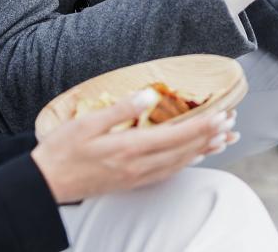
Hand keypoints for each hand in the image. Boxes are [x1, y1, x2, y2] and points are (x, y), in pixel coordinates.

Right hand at [30, 89, 237, 203]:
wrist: (46, 184)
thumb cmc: (63, 150)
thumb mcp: (88, 123)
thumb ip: (122, 109)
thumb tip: (150, 94)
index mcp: (130, 148)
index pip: (176, 135)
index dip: (202, 125)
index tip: (222, 115)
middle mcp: (138, 165)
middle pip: (184, 150)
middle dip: (210, 136)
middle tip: (231, 124)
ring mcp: (136, 177)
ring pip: (179, 163)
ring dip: (203, 150)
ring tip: (223, 140)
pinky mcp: (132, 182)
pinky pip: (167, 173)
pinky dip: (186, 163)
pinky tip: (194, 157)